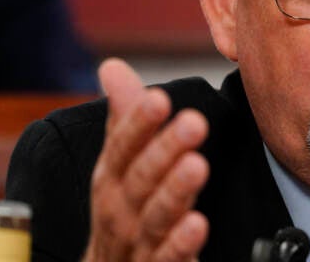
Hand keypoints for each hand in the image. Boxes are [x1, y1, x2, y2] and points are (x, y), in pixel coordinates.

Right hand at [83, 59, 209, 261]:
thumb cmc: (122, 206)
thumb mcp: (119, 163)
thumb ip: (124, 118)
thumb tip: (113, 66)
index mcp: (111, 177)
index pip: (122, 146)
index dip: (138, 123)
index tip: (159, 98)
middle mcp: (120, 208)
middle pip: (141, 177)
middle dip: (165, 149)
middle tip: (194, 121)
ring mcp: (137, 240)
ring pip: (155, 215)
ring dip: (176, 191)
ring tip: (197, 164)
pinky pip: (168, 257)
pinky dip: (181, 244)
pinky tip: (198, 224)